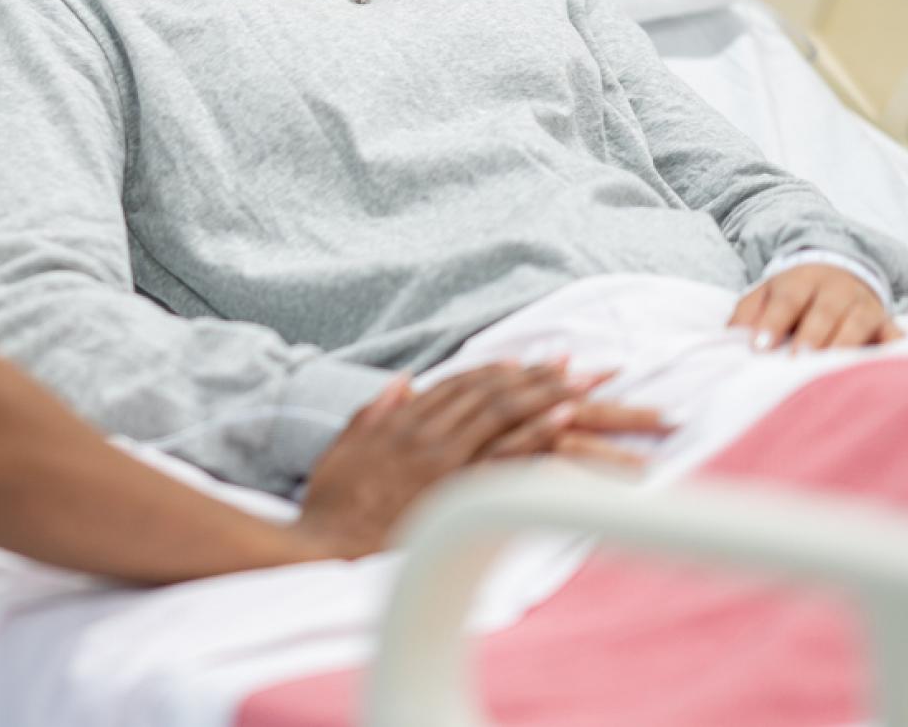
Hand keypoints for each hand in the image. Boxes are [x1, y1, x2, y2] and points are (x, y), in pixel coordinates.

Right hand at [292, 362, 667, 558]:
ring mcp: (443, 460)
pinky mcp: (454, 490)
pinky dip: (536, 432)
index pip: (460, 383)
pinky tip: (564, 419)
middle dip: (537, 376)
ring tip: (584, 384)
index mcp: (403, 421)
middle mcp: (428, 432)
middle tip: (579, 366)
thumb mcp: (345, 446)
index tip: (531, 361)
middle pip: (491, 392)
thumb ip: (374, 411)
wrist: (324, 546)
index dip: (500, 369)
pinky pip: (503, 456)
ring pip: (502, 413)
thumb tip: (402, 382)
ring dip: (545, 394)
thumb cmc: (332, 503)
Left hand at [728, 263, 901, 352]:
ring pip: (860, 323)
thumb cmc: (793, 295)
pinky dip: (895, 350)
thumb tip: (729, 339)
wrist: (839, 271)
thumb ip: (746, 315)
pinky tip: (887, 369)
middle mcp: (837, 290)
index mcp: (801, 281)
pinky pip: (896, 337)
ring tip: (830, 371)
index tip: (759, 348)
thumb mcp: (765, 295)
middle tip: (795, 363)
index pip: (787, 300)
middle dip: (811, 337)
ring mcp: (866, 306)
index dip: (773, 322)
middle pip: (825, 311)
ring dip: (846, 346)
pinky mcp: (889, 324)